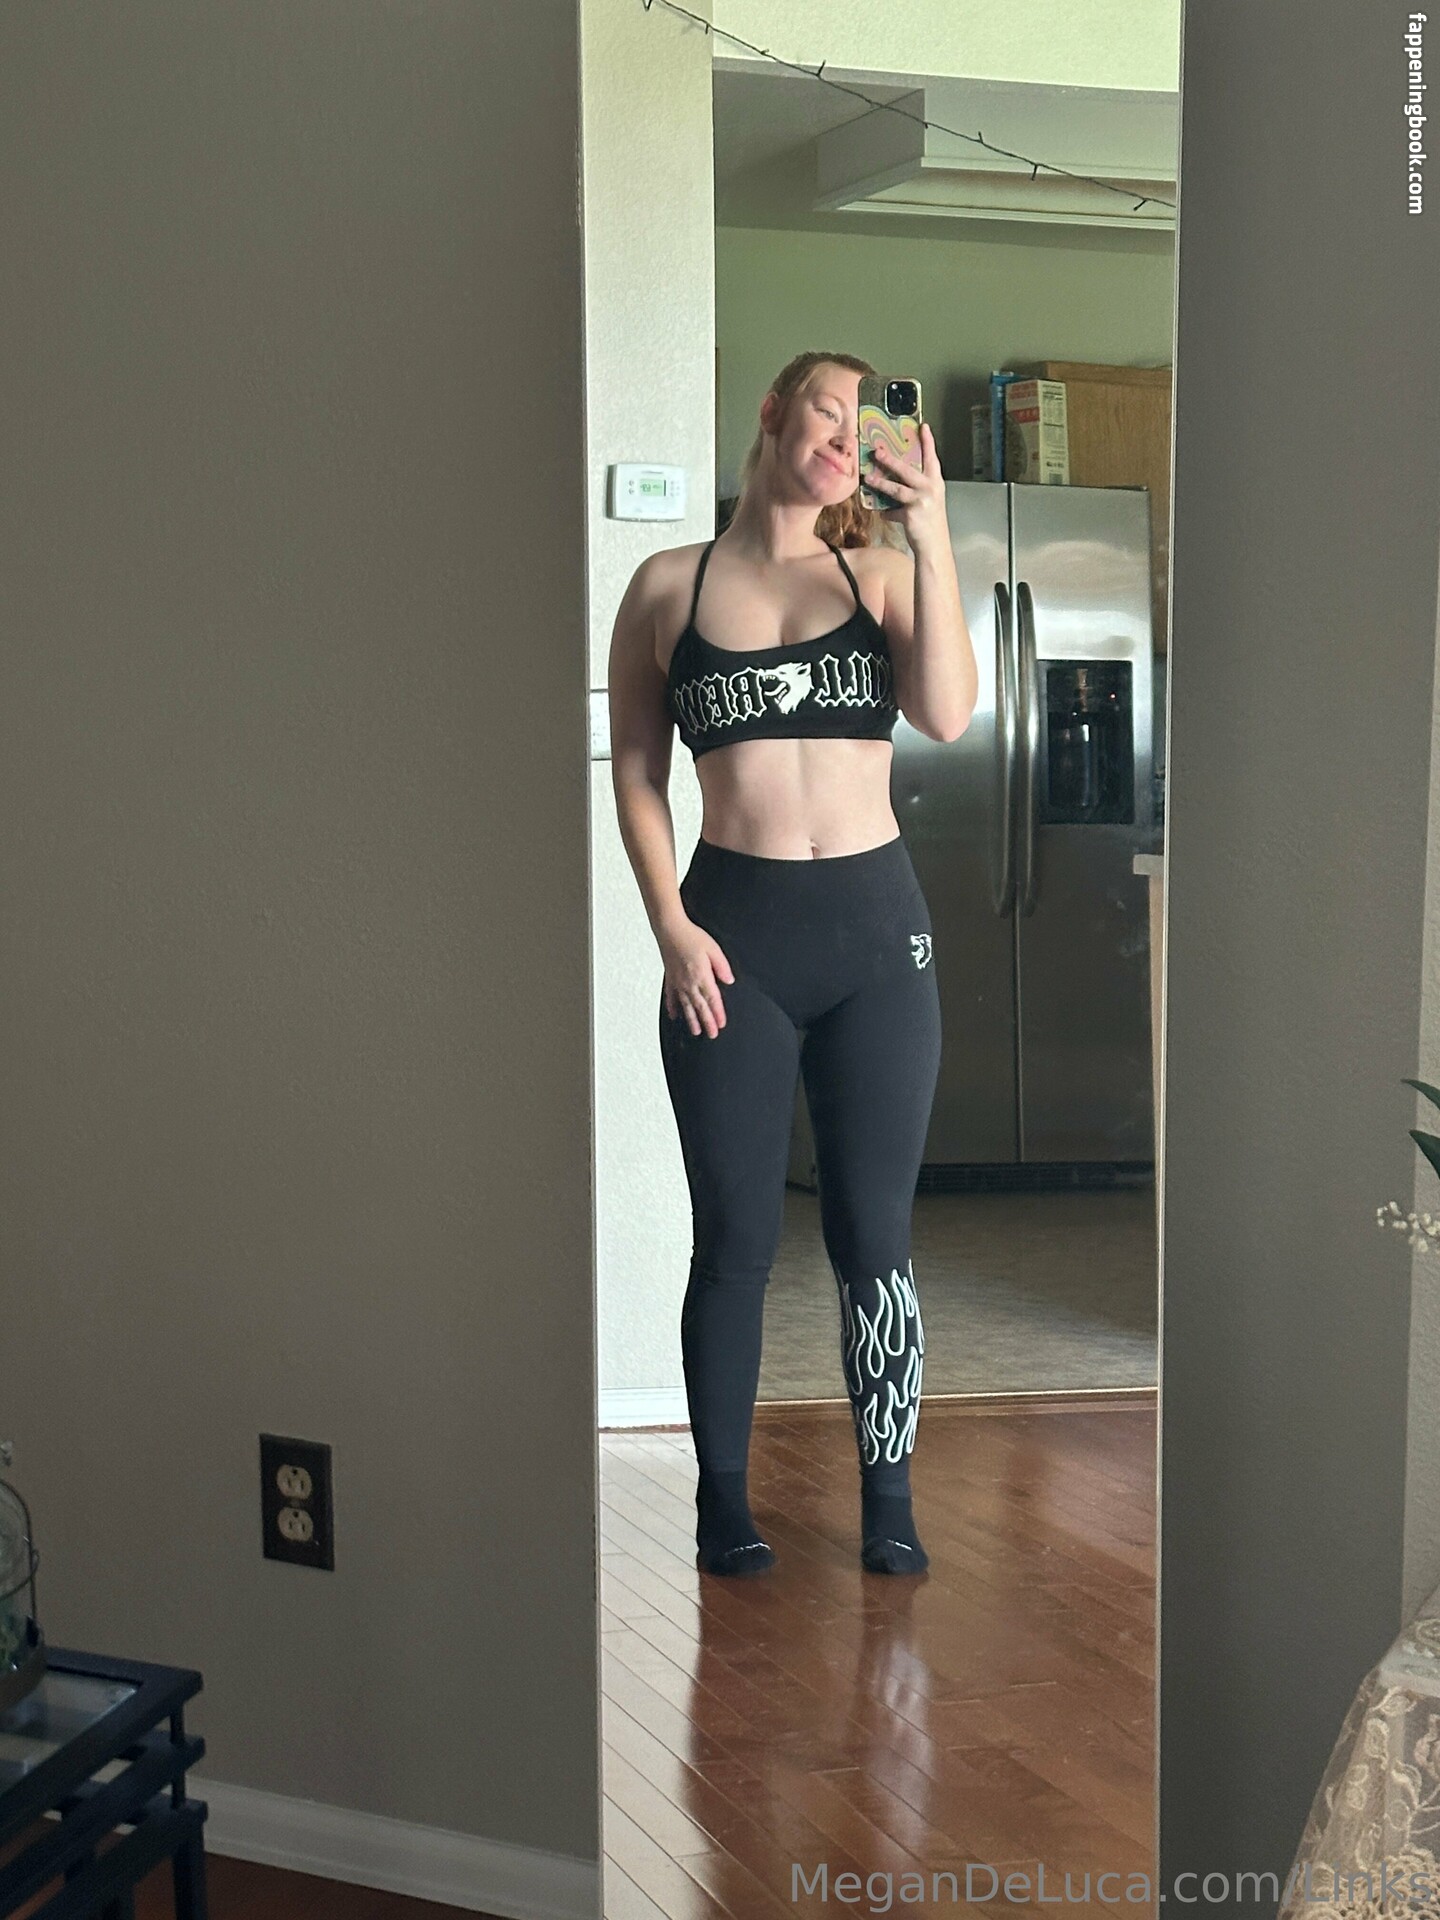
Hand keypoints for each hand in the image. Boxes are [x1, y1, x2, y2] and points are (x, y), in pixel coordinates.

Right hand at [659, 918, 734, 1038]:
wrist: (670, 929)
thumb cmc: (691, 936)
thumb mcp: (714, 949)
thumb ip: (722, 966)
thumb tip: (729, 980)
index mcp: (702, 976)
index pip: (713, 1000)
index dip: (718, 1014)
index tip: (721, 1024)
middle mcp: (689, 982)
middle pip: (700, 1007)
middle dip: (707, 1022)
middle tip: (711, 1034)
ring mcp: (677, 982)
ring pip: (686, 1006)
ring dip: (691, 1020)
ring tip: (695, 1031)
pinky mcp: (670, 978)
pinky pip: (671, 997)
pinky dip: (673, 1008)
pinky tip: (674, 1015)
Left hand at [866, 422, 946, 555]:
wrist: (934, 546)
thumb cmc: (931, 522)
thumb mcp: (928, 501)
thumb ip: (916, 489)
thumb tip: (895, 480)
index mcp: (936, 482)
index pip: (932, 457)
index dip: (928, 442)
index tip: (923, 426)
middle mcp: (930, 489)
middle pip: (907, 469)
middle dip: (891, 460)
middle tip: (877, 451)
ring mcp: (920, 501)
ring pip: (896, 488)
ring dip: (880, 483)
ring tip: (868, 478)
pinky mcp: (910, 514)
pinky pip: (892, 511)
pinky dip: (886, 513)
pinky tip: (881, 513)